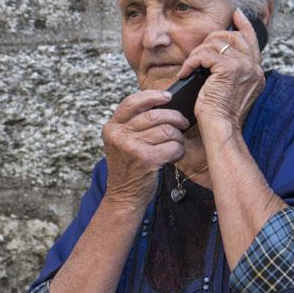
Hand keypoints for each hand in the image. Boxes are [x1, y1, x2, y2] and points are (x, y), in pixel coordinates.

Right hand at [102, 90, 189, 208]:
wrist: (124, 196)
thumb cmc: (128, 168)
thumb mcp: (122, 142)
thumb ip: (133, 124)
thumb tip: (163, 105)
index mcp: (111, 127)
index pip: (131, 102)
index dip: (152, 96)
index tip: (167, 96)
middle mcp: (119, 135)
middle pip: (155, 115)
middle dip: (175, 117)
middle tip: (182, 123)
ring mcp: (131, 147)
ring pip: (167, 130)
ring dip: (177, 137)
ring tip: (176, 143)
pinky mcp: (146, 159)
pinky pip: (173, 146)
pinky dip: (179, 151)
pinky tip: (174, 155)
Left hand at [175, 8, 265, 132]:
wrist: (220, 128)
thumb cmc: (218, 114)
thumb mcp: (227, 89)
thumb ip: (229, 71)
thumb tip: (214, 57)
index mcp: (255, 71)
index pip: (252, 40)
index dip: (244, 25)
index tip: (236, 14)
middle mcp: (254, 67)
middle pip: (232, 36)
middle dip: (210, 40)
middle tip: (197, 55)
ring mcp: (244, 66)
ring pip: (216, 43)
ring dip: (197, 53)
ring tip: (190, 67)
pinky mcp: (230, 68)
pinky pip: (205, 54)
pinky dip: (192, 61)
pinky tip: (186, 72)